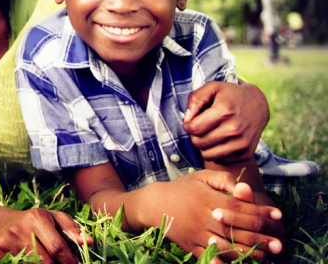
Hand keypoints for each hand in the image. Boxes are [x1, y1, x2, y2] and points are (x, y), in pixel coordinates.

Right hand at [0, 205, 89, 262]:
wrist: (1, 224)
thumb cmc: (35, 223)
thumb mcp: (54, 219)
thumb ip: (72, 230)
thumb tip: (89, 242)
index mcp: (36, 217)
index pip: (58, 247)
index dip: (70, 261)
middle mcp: (18, 229)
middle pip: (46, 262)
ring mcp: (5, 242)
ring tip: (47, 260)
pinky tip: (31, 261)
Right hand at [160, 170, 282, 261]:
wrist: (154, 205)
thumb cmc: (183, 189)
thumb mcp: (202, 177)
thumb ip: (225, 180)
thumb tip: (246, 189)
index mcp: (206, 198)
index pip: (238, 206)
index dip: (260, 210)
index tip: (278, 214)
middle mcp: (202, 217)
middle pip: (235, 228)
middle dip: (260, 236)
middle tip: (279, 243)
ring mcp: (196, 234)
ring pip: (225, 246)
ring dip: (247, 252)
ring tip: (266, 255)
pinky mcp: (191, 247)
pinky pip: (210, 258)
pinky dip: (224, 263)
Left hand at [183, 81, 268, 163]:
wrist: (258, 104)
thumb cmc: (230, 95)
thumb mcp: (212, 87)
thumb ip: (195, 99)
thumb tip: (187, 120)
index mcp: (224, 111)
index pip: (194, 128)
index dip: (187, 125)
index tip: (191, 122)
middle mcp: (234, 129)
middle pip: (198, 143)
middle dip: (195, 135)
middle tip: (201, 128)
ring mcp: (242, 143)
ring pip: (207, 155)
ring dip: (204, 146)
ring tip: (209, 135)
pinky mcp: (246, 154)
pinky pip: (219, 160)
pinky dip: (216, 152)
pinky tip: (220, 141)